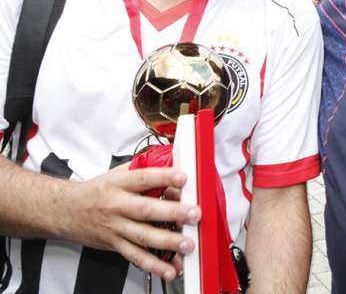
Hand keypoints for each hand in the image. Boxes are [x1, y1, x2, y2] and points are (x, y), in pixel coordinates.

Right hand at [63, 163, 200, 280]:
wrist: (66, 210)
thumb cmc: (98, 191)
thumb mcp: (119, 173)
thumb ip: (145, 169)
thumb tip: (174, 161)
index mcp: (120, 184)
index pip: (144, 178)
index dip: (163, 177)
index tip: (182, 177)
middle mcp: (117, 205)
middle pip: (146, 209)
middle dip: (173, 212)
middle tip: (193, 214)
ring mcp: (116, 227)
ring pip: (143, 235)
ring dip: (167, 242)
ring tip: (187, 244)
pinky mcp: (115, 244)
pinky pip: (136, 256)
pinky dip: (153, 264)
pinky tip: (169, 268)